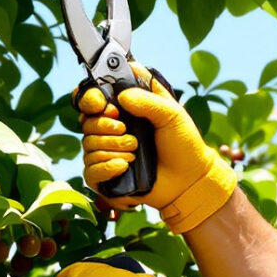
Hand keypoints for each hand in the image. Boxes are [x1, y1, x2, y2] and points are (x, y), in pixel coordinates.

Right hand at [78, 67, 236, 231]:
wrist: (189, 179)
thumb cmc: (183, 143)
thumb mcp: (172, 113)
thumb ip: (149, 99)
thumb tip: (122, 96)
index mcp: (124, 108)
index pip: (92, 97)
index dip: (89, 98)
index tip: (101, 104)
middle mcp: (111, 129)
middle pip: (86, 122)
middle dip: (104, 126)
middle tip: (126, 131)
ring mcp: (107, 152)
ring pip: (88, 146)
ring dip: (112, 149)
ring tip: (135, 153)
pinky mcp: (107, 176)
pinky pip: (90, 171)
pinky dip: (106, 168)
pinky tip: (124, 167)